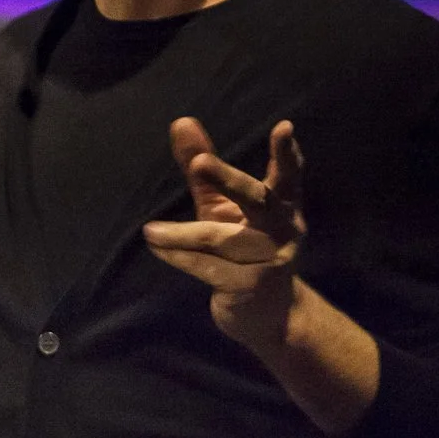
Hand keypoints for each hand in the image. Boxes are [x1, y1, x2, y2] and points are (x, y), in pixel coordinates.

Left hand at [143, 116, 305, 347]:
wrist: (268, 316)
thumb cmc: (242, 248)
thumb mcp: (222, 206)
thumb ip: (203, 169)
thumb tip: (181, 121)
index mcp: (282, 205)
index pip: (287, 175)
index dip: (286, 153)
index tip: (284, 127)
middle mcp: (281, 229)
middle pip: (257, 200)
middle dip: (229, 181)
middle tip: (200, 163)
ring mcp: (267, 260)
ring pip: (221, 239)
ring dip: (182, 235)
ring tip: (151, 231)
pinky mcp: (246, 286)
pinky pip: (207, 268)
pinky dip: (180, 256)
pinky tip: (157, 246)